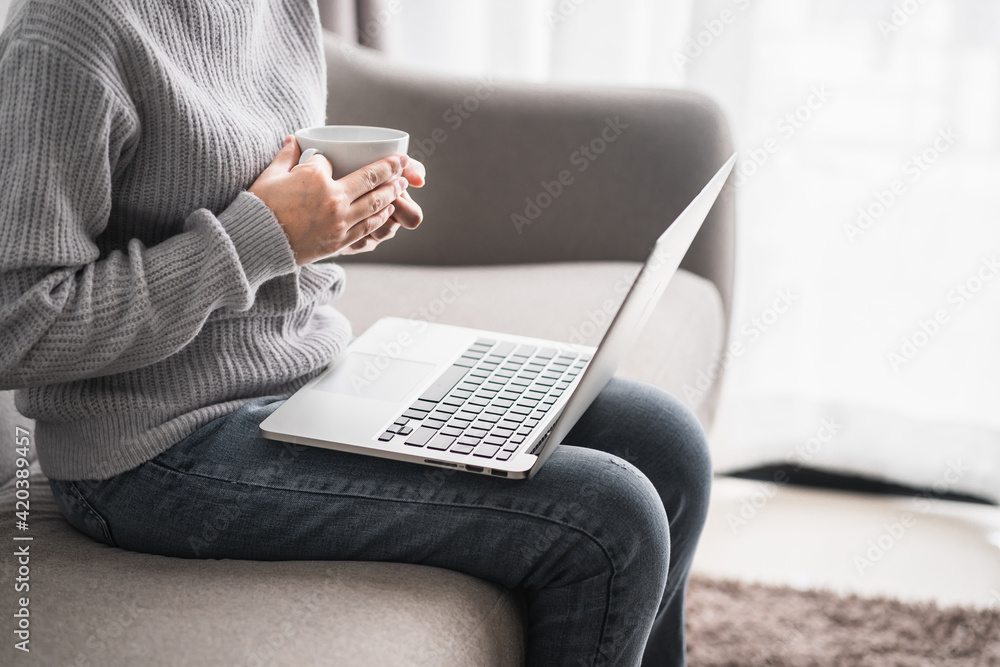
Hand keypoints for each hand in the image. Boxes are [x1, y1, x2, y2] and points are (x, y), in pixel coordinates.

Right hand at [249, 136, 424, 264]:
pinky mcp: (340, 241)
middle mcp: (334, 198)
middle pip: (369, 180)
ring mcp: (340, 222)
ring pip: (375, 204)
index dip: (328, 160)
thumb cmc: (260, 207)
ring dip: (392, 192)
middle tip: (402, 163)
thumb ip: (286, 156)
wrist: (257, 244)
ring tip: (402, 184)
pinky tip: (388, 210)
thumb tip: (293, 139)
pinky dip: (381, 216)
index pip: (330, 161)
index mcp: (316, 177)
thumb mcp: (270, 176)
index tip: (324, 162)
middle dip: (389, 170)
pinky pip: (368, 226)